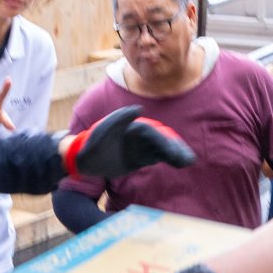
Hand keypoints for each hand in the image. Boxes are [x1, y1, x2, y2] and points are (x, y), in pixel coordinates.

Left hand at [62, 106, 194, 178]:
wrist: (84, 159)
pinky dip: (170, 159)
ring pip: (162, 148)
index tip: (171, 149)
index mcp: (131, 126)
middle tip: (187, 158)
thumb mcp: (101, 132)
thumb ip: (118, 119)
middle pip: (161, 139)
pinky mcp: (140, 157)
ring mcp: (140, 146)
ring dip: (176, 153)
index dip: (162, 140)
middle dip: (174, 147)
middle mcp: (138, 135)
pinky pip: (159, 157)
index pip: (151, 132)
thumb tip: (138, 109)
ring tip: (188, 161)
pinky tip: (182, 163)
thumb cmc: (90, 144)